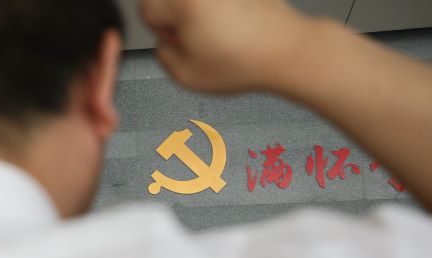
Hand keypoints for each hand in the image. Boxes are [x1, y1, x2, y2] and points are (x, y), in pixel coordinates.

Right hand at [140, 0, 312, 92]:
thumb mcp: (186, 76)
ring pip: (193, 0)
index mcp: (183, 2)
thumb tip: (164, 42)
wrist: (284, 51)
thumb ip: (161, 55)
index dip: (159, 29)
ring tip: (219, 34)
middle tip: (198, 40)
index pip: (146, 8)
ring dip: (198, 13)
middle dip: (177, 18)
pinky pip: (215, 2)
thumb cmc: (244, 62)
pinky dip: (219, 10)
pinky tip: (231, 26)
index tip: (176, 40)